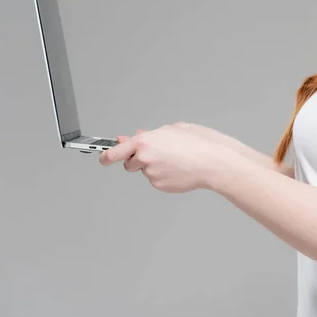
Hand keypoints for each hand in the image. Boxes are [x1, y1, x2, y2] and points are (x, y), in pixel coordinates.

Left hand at [99, 123, 234, 192]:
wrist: (214, 162)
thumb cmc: (199, 142)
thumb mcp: (173, 129)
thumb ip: (152, 134)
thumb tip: (139, 137)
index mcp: (144, 142)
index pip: (115, 153)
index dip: (106, 156)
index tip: (103, 157)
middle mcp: (144, 159)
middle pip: (130, 164)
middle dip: (138, 160)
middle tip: (156, 153)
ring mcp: (152, 175)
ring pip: (147, 172)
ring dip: (155, 166)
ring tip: (176, 159)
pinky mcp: (161, 186)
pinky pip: (158, 180)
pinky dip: (165, 175)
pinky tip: (179, 168)